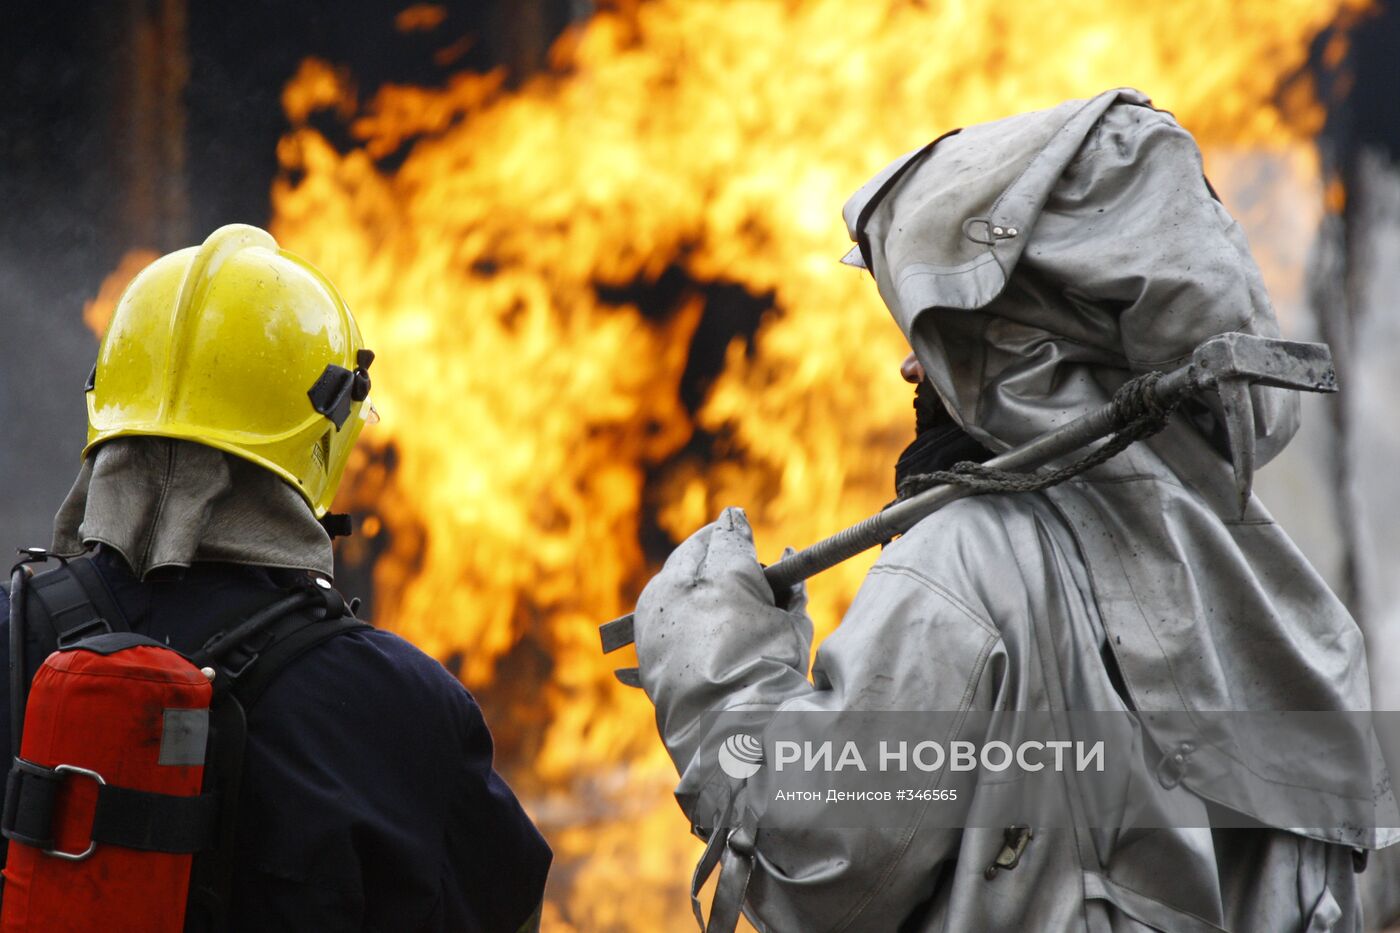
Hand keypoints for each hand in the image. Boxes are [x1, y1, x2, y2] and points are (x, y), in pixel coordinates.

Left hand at [633, 507, 811, 702]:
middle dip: (710, 545)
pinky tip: (681, 610)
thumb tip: (786, 557)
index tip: (738, 521)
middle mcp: (684, 583)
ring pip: (671, 576)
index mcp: (725, 574)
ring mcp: (657, 609)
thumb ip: (788, 589)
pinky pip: (655, 607)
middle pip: (695, 550)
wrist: (727, 728)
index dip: (737, 528)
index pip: (730, 535)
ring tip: (705, 580)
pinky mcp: (644, 636)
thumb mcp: (791, 627)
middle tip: (723, 543)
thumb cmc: (770, 675)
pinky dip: (670, 603)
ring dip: (687, 573)